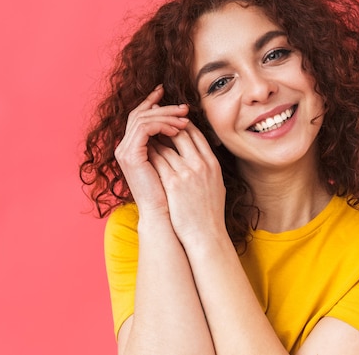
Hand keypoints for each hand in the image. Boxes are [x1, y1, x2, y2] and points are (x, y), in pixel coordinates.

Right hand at [114, 85, 189, 218]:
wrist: (164, 217)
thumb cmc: (172, 194)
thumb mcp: (172, 163)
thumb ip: (170, 144)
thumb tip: (184, 124)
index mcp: (133, 148)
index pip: (140, 118)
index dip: (153, 104)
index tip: (171, 96)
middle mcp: (124, 148)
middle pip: (140, 114)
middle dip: (163, 108)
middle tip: (184, 107)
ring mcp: (125, 151)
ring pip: (143, 118)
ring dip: (166, 116)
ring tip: (186, 119)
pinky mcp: (130, 156)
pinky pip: (144, 129)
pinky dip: (162, 125)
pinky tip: (178, 129)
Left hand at [148, 122, 226, 244]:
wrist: (206, 235)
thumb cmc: (210, 213)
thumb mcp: (216, 184)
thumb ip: (208, 168)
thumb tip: (199, 156)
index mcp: (212, 163)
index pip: (196, 134)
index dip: (182, 125)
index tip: (171, 124)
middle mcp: (201, 164)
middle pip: (181, 133)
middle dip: (166, 127)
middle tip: (155, 125)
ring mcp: (187, 172)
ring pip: (166, 145)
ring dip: (154, 140)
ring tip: (146, 139)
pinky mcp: (172, 183)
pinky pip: (157, 160)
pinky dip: (149, 154)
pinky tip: (142, 154)